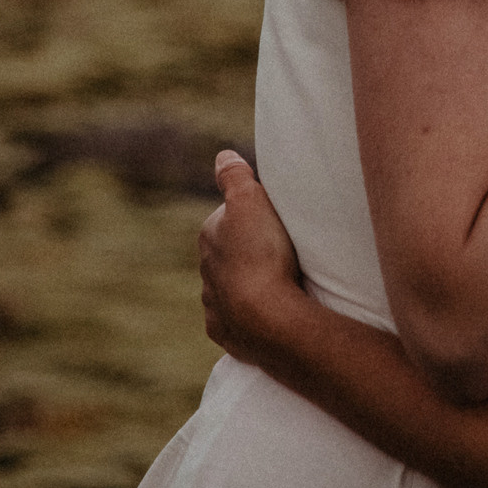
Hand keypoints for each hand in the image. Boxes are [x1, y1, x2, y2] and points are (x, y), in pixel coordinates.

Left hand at [199, 149, 308, 366]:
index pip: (229, 217)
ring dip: (249, 284)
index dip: (253, 216)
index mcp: (210, 236)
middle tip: (282, 250)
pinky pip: (236, 319)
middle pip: (229, 253)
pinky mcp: (226, 331)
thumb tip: (223, 156)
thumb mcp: (251, 201)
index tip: (276, 220)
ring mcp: (214, 304)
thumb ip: (235, 177)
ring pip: (230, 287)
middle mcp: (205, 270)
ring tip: (280, 283)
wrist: (267, 318)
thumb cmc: (263, 254)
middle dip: (248, 251)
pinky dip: (248, 314)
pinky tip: (268, 311)